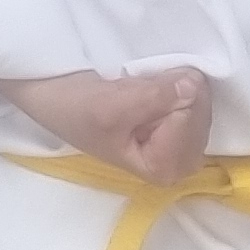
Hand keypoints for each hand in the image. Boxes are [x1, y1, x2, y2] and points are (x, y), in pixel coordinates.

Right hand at [0, 67, 211, 181]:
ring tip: (147, 81)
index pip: (190, 130)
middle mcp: (174, 159)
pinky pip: (192, 95)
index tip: (150, 87)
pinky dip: (179, 81)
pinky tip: (157, 79)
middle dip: (182, 92)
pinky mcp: (172, 117)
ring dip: (180, 83)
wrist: (48, 92)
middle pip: (201, 118)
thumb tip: (192, 84)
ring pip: (200, 103)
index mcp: (160, 169)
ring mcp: (176, 137)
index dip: (177, 103)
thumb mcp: (111, 106)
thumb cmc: (73, 107)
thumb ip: (156, 99)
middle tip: (150, 79)